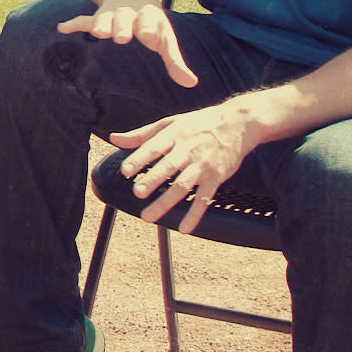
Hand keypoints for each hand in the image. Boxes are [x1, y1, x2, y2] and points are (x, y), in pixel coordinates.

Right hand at [58, 1, 198, 87]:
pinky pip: (84, 19)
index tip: (148, 37)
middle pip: (125, 20)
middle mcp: (129, 14)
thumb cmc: (150, 20)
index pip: (149, 23)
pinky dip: (74, 23)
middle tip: (122, 37)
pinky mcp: (97, 16)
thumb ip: (175, 61)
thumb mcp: (164, 36)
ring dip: (101, 25)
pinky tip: (62, 28)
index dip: (148, 29)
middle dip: (123, 27)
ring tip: (98, 33)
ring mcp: (112, 14)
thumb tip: (192, 84)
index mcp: (148, 17)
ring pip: (104, 18)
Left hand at [107, 105, 251, 233]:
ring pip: (183, 186)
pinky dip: (195, 214)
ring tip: (148, 216)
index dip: (139, 159)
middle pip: (168, 167)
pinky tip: (184, 228)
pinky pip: (204, 198)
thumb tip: (113, 139)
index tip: (125, 171)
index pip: (154, 147)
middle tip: (138, 192)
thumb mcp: (169, 123)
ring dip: (166, 202)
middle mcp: (188, 150)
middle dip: (153, 180)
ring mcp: (203, 165)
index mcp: (174, 135)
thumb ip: (140, 134)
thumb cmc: (198, 123)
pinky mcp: (216, 178)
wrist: (237, 123)